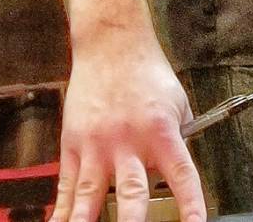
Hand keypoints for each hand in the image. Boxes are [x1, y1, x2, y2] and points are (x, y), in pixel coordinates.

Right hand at [54, 38, 203, 221]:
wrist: (112, 47)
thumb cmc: (149, 75)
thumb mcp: (178, 104)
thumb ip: (179, 139)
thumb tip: (177, 172)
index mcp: (161, 133)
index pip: (182, 175)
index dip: (191, 203)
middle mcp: (128, 144)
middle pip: (131, 191)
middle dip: (133, 221)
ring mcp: (96, 146)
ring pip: (90, 193)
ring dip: (87, 220)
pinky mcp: (72, 145)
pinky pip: (66, 185)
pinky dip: (61, 211)